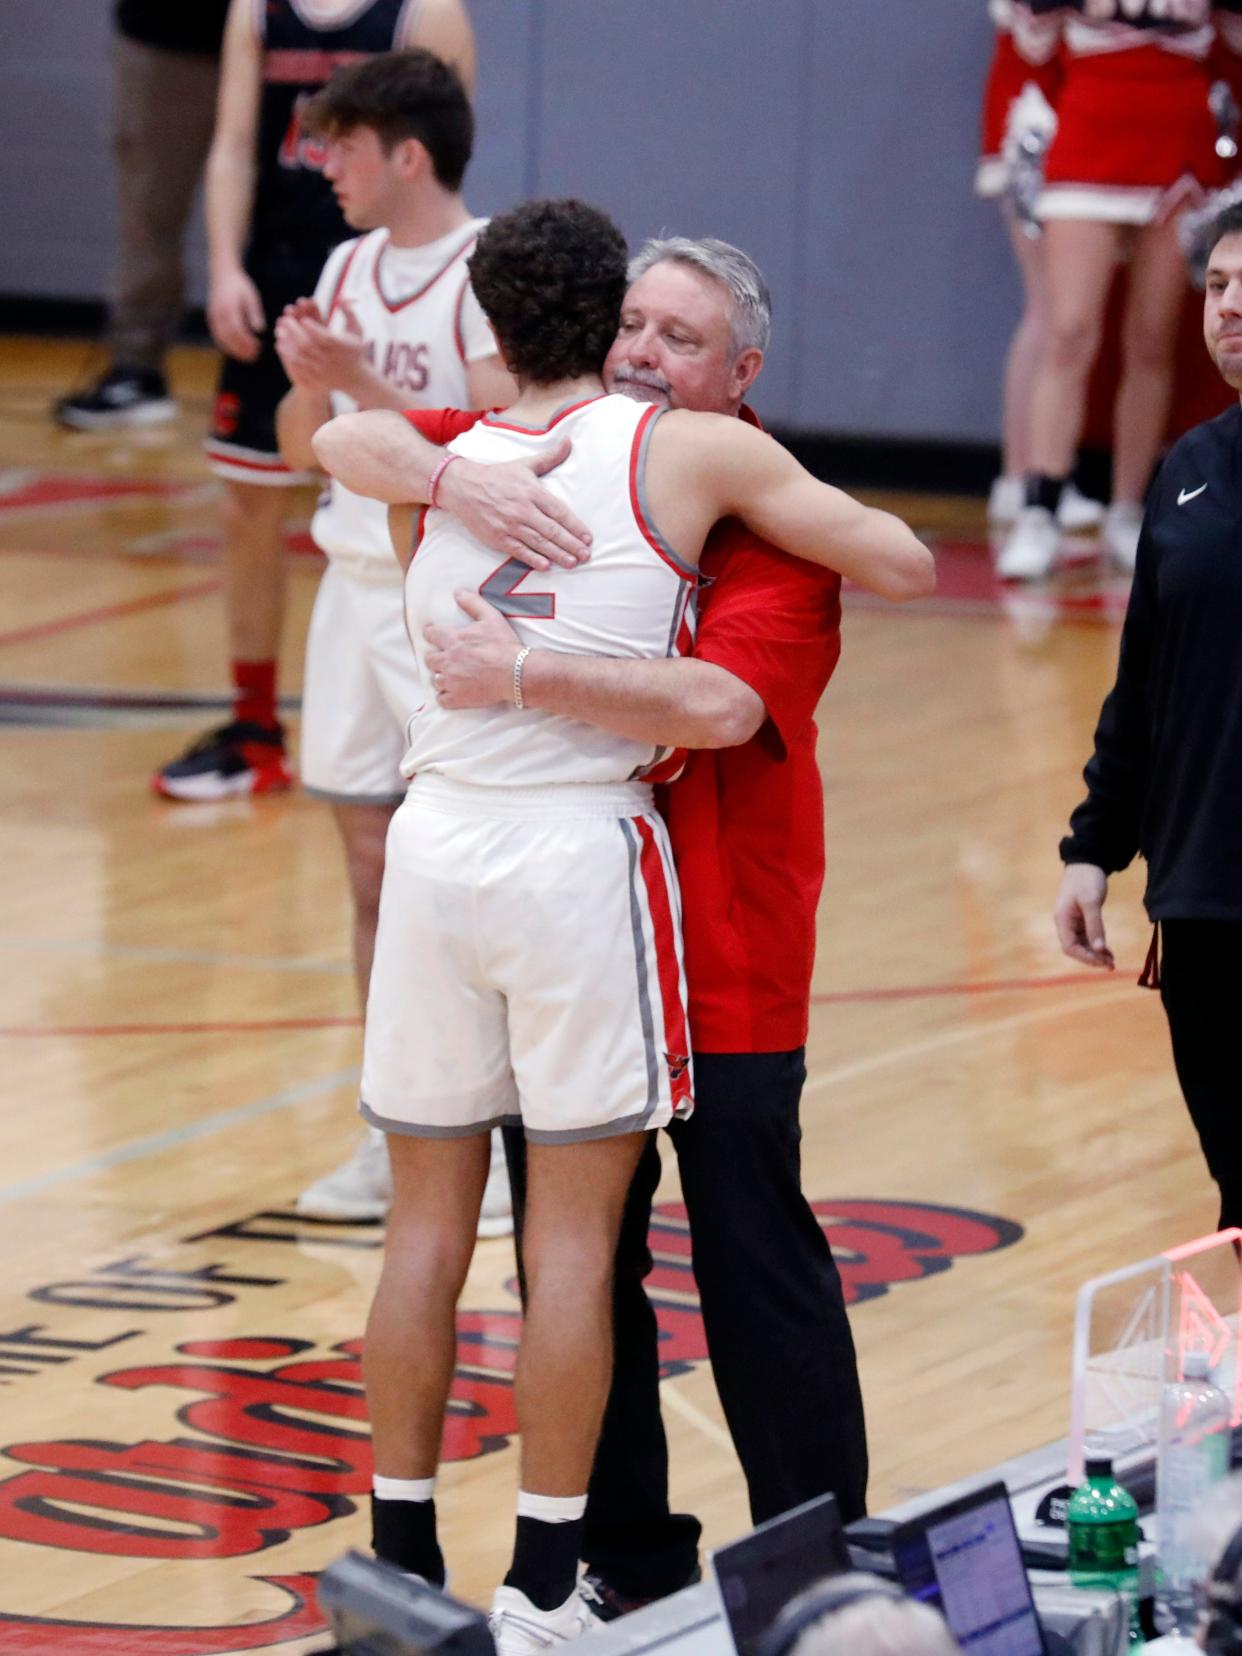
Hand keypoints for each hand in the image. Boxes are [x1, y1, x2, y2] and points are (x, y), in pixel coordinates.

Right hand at [209, 266, 265, 361]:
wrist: (222, 275)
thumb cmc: (240, 286)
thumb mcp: (251, 297)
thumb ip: (255, 313)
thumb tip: (260, 330)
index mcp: (229, 306)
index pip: (237, 329)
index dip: (247, 341)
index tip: (258, 347)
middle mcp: (218, 313)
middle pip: (229, 336)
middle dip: (241, 348)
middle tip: (254, 356)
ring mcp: (212, 317)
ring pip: (221, 339)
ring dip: (234, 350)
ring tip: (248, 357)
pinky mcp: (211, 320)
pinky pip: (217, 336)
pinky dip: (227, 346)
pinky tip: (238, 351)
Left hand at [274, 309, 368, 395]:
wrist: (356, 379)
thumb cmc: (355, 350)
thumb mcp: (357, 330)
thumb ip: (349, 312)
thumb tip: (341, 296)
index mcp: (340, 346)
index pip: (324, 335)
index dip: (312, 326)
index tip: (303, 319)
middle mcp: (331, 359)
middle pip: (308, 344)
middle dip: (294, 330)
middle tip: (285, 319)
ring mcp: (322, 370)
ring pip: (300, 355)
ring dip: (288, 342)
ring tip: (279, 330)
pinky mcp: (315, 378)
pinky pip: (297, 366)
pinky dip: (287, 354)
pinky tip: (281, 345)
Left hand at [424, 590, 522, 708]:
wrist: (516, 673)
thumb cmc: (504, 645)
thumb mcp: (491, 618)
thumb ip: (472, 603)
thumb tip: (457, 591)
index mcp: (453, 639)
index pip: (430, 634)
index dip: (433, 634)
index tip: (437, 637)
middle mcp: (447, 660)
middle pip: (429, 659)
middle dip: (436, 658)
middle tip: (447, 659)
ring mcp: (450, 681)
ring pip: (435, 679)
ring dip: (442, 677)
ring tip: (453, 677)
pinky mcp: (457, 698)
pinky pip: (442, 699)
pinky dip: (446, 696)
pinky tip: (454, 693)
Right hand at [438, 437, 590, 569]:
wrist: (463, 486)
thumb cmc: (497, 476)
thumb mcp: (524, 465)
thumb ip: (550, 457)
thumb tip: (569, 441)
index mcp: (532, 492)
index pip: (559, 511)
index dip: (575, 526)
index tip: (588, 537)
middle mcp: (523, 509)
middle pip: (552, 530)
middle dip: (571, 544)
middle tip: (585, 555)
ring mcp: (510, 525)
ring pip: (538, 542)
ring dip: (557, 554)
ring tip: (572, 563)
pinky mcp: (498, 537)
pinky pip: (518, 551)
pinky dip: (532, 559)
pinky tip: (545, 566)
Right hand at [1053, 863, 1114, 968]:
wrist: (1086, 861)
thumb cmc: (1086, 879)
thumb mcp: (1091, 902)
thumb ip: (1095, 926)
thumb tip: (1100, 949)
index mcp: (1063, 920)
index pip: (1070, 947)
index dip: (1085, 957)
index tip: (1102, 961)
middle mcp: (1065, 923)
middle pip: (1075, 949)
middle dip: (1092, 958)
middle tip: (1110, 965)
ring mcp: (1072, 921)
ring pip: (1082, 944)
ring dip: (1095, 953)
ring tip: (1111, 961)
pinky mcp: (1081, 918)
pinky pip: (1087, 937)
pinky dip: (1097, 944)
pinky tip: (1108, 951)